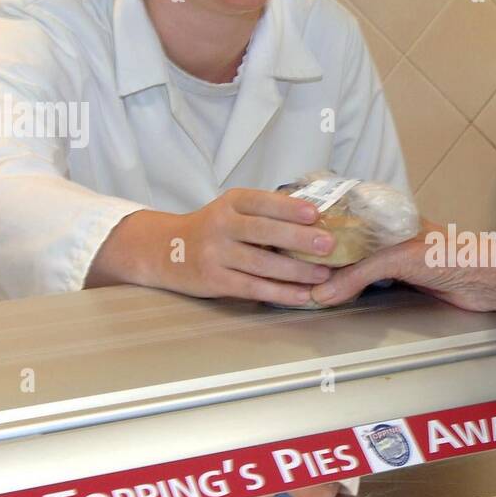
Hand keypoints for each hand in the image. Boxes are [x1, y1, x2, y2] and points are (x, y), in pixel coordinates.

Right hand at [90, 189, 338, 304]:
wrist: (166, 250)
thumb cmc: (214, 229)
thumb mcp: (232, 211)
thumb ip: (265, 214)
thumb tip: (317, 221)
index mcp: (231, 203)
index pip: (262, 202)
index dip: (288, 208)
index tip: (315, 214)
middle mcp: (221, 225)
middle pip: (263, 232)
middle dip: (299, 239)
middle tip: (328, 245)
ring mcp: (216, 254)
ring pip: (261, 263)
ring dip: (296, 271)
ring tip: (323, 274)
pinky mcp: (215, 280)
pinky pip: (253, 287)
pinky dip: (280, 292)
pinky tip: (302, 294)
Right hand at [310, 225, 495, 328]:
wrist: (490, 280)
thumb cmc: (455, 254)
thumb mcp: (399, 258)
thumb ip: (360, 274)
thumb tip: (323, 292)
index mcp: (389, 215)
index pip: (346, 213)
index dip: (321, 223)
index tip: (293, 230)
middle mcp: (391, 232)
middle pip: (349, 240)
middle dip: (325, 252)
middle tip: (296, 262)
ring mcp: (399, 256)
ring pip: (359, 262)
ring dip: (340, 272)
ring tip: (311, 279)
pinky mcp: (407, 278)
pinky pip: (372, 281)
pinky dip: (355, 287)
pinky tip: (340, 292)